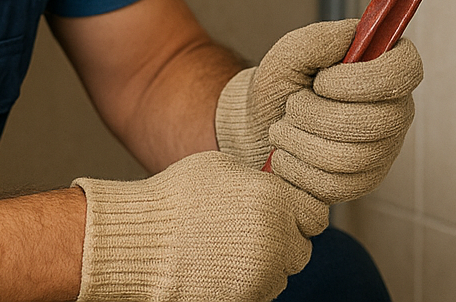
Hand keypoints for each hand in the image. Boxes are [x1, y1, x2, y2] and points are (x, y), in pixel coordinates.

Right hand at [74, 151, 327, 301]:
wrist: (143, 241)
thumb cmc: (175, 199)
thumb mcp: (219, 167)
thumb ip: (256, 180)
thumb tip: (273, 185)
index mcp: (274, 201)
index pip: (312, 216)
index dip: (296, 216)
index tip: (283, 216)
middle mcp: (276, 239)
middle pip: (300, 250)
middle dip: (283, 243)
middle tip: (253, 236)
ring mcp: (262, 274)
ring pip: (280, 275)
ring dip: (265, 266)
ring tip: (230, 252)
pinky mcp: (246, 300)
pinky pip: (259, 294)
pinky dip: (247, 285)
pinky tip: (221, 268)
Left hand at [214, 20, 421, 202]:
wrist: (256, 128)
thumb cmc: (280, 85)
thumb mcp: (290, 53)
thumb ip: (321, 39)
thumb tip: (354, 35)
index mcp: (384, 69)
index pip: (406, 69)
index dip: (364, 79)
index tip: (322, 81)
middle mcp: (395, 110)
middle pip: (377, 121)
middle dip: (317, 114)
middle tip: (292, 105)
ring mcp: (383, 151)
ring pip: (352, 157)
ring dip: (300, 141)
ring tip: (282, 129)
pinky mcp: (363, 184)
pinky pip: (336, 185)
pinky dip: (297, 169)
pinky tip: (285, 155)